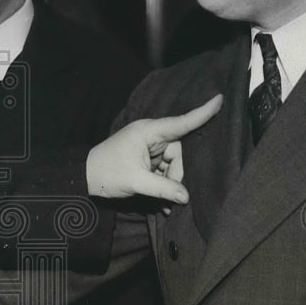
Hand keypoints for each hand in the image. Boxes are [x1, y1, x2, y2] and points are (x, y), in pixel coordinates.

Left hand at [85, 94, 222, 201]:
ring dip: (170, 184)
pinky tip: (165, 204)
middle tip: (168, 195)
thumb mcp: (136, 182)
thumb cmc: (108, 173)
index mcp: (148, 132)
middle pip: (178, 153)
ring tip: (165, 205)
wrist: (85, 178)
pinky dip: (165, 185)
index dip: (202, 113)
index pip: (181, 122)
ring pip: (173, 164)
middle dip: (176, 174)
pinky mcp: (146, 159)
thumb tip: (186, 197)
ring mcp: (149, 147)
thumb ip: (163, 188)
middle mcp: (151, 136)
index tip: (220, 99)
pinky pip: (164, 171)